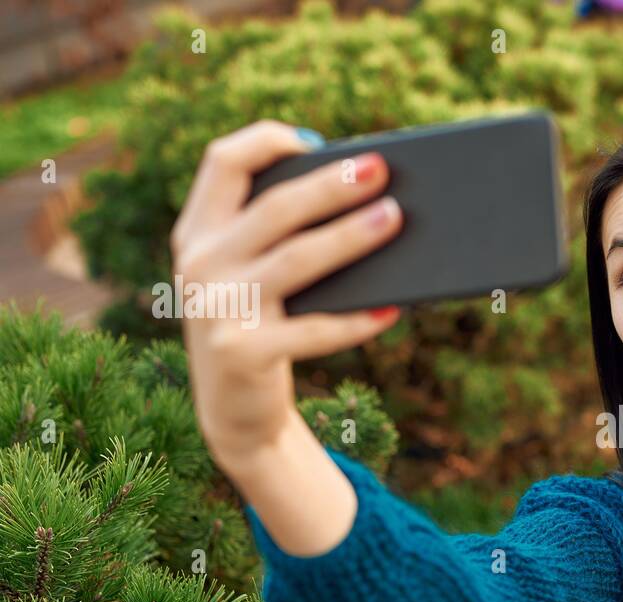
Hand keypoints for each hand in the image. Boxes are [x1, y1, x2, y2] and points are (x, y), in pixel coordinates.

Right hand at [171, 119, 403, 471]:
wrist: (235, 412)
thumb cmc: (260, 327)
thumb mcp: (250, 277)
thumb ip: (276, 237)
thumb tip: (363, 199)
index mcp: (198, 233)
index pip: (223, 162)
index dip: (268, 141)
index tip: (318, 140)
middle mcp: (200, 264)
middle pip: (275, 207)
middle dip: (332, 184)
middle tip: (382, 170)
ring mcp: (218, 309)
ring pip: (297, 260)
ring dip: (351, 236)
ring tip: (395, 219)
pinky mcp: (243, 353)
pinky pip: (314, 329)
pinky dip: (357, 321)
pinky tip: (394, 310)